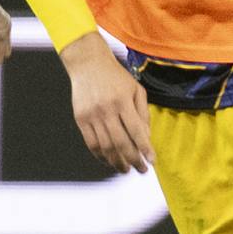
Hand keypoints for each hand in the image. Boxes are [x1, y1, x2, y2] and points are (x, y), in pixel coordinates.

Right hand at [62, 33, 153, 172]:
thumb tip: (146, 139)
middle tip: (141, 169)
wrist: (88, 64)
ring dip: (117, 162)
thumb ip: (143, 114)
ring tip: (126, 169)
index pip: (137, 131)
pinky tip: (109, 160)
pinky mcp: (80, 119)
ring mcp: (92, 115)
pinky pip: (91, 144)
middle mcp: (107, 109)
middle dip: (133, 160)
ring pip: (106, 147)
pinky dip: (101, 156)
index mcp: (123, 101)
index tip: (152, 162)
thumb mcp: (136, 89)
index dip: (145, 149)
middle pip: (121, 143)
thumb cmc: (116, 77)